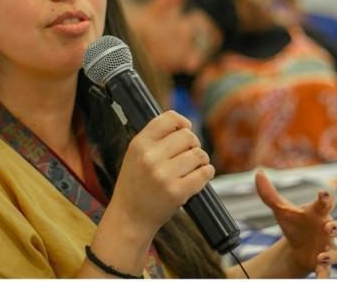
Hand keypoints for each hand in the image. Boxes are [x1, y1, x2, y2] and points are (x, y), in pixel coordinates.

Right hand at [107, 111, 213, 238]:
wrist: (130, 217)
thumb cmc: (135, 184)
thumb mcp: (135, 155)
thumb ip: (155, 138)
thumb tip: (185, 125)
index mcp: (139, 144)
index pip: (169, 118)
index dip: (182, 122)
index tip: (186, 129)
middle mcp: (151, 157)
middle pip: (188, 136)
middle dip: (193, 144)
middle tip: (189, 154)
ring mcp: (164, 175)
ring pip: (199, 154)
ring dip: (201, 160)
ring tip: (194, 167)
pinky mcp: (177, 192)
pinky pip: (204, 173)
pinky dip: (207, 173)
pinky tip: (200, 176)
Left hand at [255, 170, 336, 277]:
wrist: (296, 247)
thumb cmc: (294, 224)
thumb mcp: (281, 209)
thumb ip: (270, 193)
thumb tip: (258, 173)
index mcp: (317, 213)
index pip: (325, 202)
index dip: (326, 197)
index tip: (324, 193)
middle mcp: (326, 229)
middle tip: (329, 227)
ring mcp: (327, 247)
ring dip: (331, 254)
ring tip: (321, 256)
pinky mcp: (323, 262)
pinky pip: (328, 270)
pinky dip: (325, 274)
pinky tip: (321, 278)